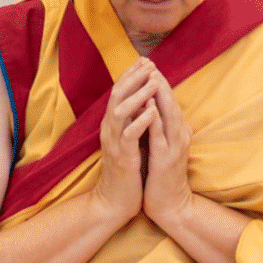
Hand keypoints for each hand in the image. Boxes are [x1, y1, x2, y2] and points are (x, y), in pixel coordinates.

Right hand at [91, 58, 157, 224]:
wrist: (115, 202)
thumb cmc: (126, 171)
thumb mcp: (129, 141)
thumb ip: (133, 121)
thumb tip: (143, 100)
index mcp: (113, 126)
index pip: (119, 93)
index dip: (131, 75)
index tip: (145, 60)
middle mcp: (110, 131)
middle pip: (117, 96)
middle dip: (133, 78)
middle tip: (149, 64)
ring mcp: (114, 144)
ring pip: (121, 112)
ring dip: (138, 95)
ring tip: (152, 82)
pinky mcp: (122, 158)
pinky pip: (129, 135)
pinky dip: (140, 121)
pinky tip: (152, 110)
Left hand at [143, 70, 193, 229]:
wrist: (170, 206)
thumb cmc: (163, 177)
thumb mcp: (164, 147)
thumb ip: (162, 129)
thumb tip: (155, 110)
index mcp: (177, 132)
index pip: (169, 101)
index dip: (160, 82)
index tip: (148, 65)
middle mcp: (179, 135)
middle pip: (171, 102)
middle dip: (160, 81)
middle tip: (150, 62)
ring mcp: (174, 147)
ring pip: (168, 114)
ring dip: (160, 94)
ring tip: (151, 76)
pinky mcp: (165, 159)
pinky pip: (159, 135)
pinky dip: (154, 119)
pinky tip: (148, 107)